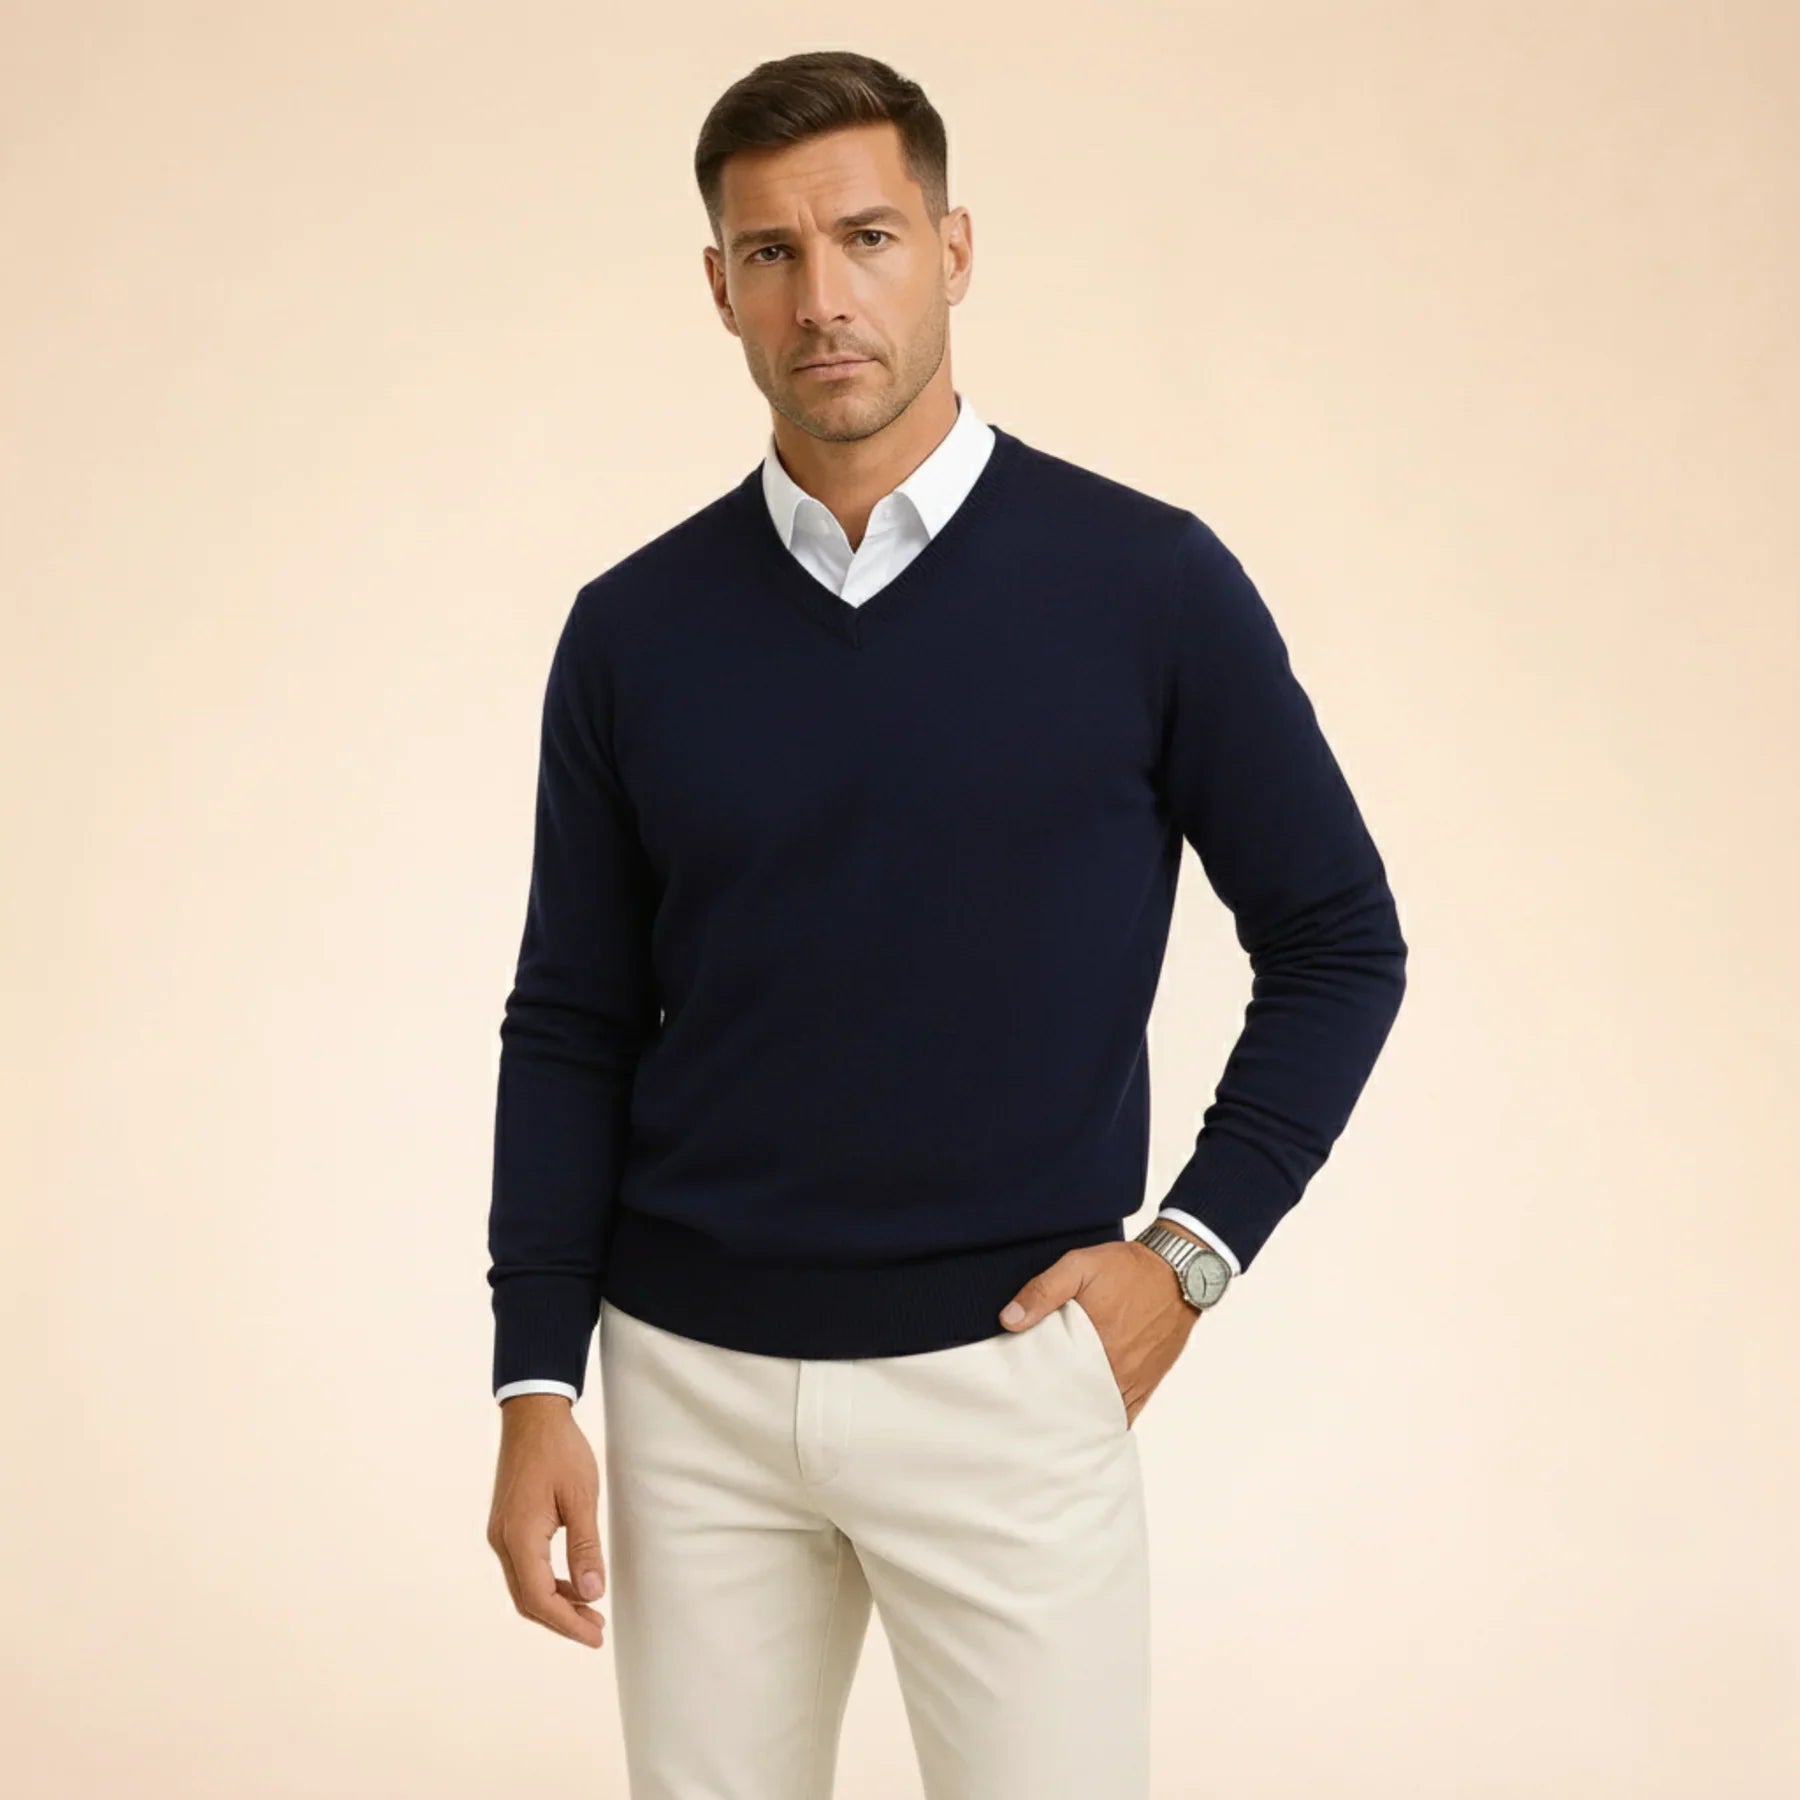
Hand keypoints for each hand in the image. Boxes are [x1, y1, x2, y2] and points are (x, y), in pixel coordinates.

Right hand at [487, 1394, 607, 1648]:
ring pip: (524, 1586)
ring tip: (590, 1610)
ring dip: (555, 1603)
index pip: (540, 1598)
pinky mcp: (506, 1525)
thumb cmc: (560, 1451)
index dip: (568, 1623)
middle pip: (528, 1600)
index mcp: (519, 1537)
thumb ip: (585, 1547)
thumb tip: (591, 1592)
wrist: (532, 1415)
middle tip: (597, 1630)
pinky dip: (546, 1583)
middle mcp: (502, 1541)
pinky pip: (523, 1568)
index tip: (596, 1636)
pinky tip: (571, 1583)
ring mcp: (501, 1533)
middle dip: (562, 1620)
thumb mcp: (581, 1497)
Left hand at [996, 1238, 1203, 1428]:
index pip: (1056, 1384)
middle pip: (1077, 1403)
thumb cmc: (1127, 1268)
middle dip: (1054, 1409)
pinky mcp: (1148, 1381)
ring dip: (1079, 1416)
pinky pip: (1126, 1413)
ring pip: (1100, 1412)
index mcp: (1095, 1345)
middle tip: (1030, 1410)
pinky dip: (1107, 1420)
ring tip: (1054, 1419)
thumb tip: (1009, 1320)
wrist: (1177, 1271)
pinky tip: (1089, 1424)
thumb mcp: (1079, 1266)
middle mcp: (1117, 1369)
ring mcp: (1134, 1379)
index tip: (1018, 1396)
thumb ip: (1043, 1291)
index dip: (1035, 1393)